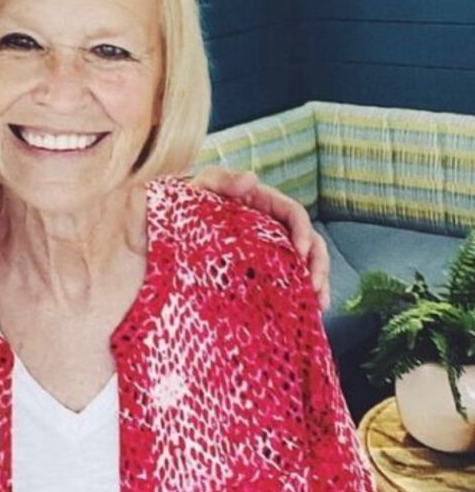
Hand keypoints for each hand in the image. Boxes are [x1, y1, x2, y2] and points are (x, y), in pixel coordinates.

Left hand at [191, 165, 330, 309]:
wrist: (173, 230)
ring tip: (318, 305)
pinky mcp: (261, 270)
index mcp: (265, 203)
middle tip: (316, 286)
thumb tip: (252, 179)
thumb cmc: (190, 202)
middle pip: (308, 241)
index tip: (300, 252)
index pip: (294, 214)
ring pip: (302, 264)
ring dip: (316, 283)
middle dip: (318, 263)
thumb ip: (223, 180)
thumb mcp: (204, 186)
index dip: (303, 231)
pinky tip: (305, 312)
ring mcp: (269, 249)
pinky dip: (298, 295)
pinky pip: (285, 281)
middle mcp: (273, 226)